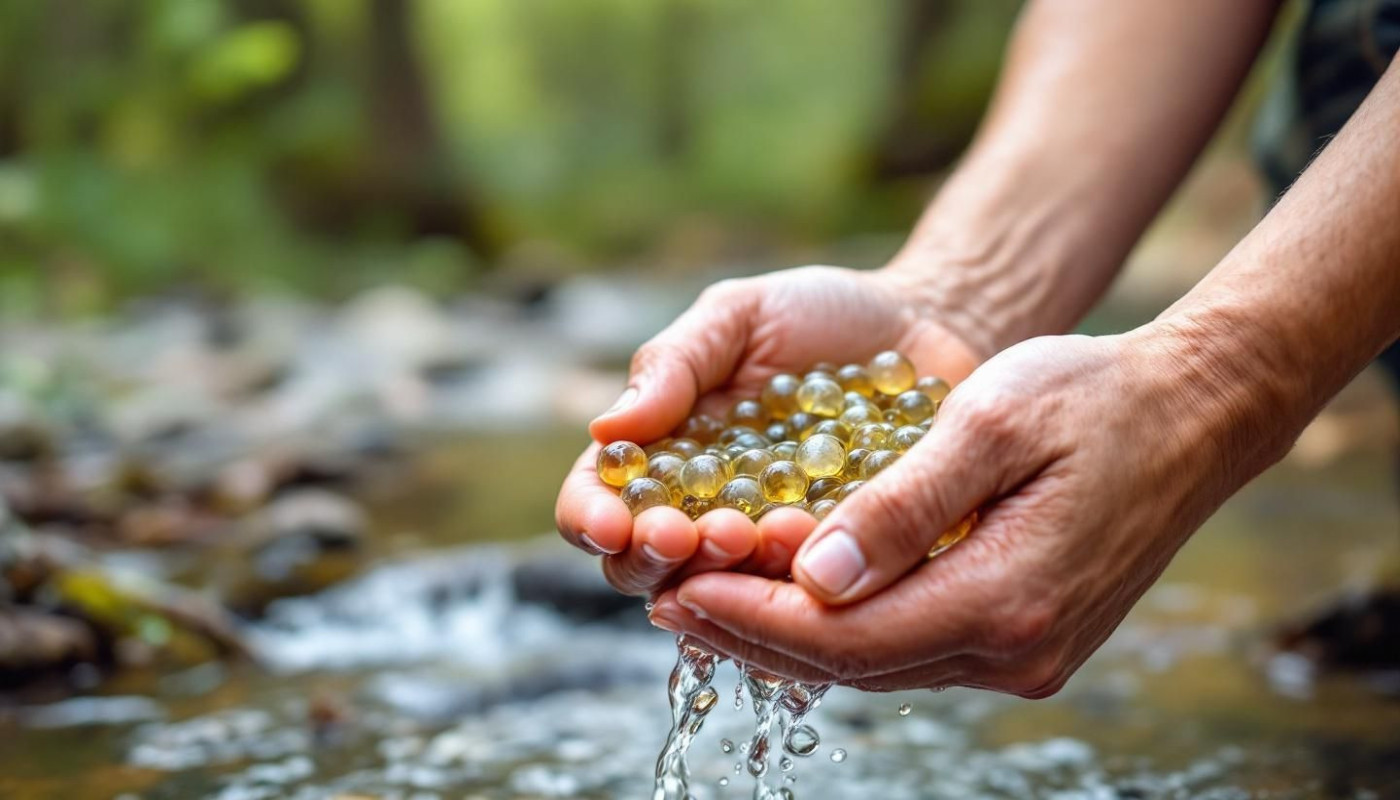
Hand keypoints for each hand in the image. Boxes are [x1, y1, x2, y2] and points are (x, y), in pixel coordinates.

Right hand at [554, 265, 982, 595]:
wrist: (932, 328)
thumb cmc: (824, 316)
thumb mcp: (740, 315)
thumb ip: (673, 363)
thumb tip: (607, 427)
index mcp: (662, 454)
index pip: (598, 500)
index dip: (592, 519)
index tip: (614, 522)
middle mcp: (703, 511)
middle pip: (647, 567)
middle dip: (661, 560)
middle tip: (698, 532)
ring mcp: (768, 547)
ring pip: (721, 596)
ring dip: (731, 578)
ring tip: (766, 534)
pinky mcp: (835, 567)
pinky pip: (804, 600)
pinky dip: (802, 586)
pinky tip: (822, 548)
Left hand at [648, 322, 1289, 693]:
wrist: (1193, 414)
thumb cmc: (1091, 397)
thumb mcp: (987, 426)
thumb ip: (899, 508)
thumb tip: (813, 577)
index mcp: (1003, 599)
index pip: (843, 635)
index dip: (749, 615)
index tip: (675, 587)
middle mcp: (1015, 650)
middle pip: (852, 664)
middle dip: (752, 632)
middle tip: (665, 602)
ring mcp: (1026, 653)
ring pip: (878, 663)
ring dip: (790, 634)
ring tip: (707, 600)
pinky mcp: (1028, 639)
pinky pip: (913, 648)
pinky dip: (845, 627)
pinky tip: (796, 598)